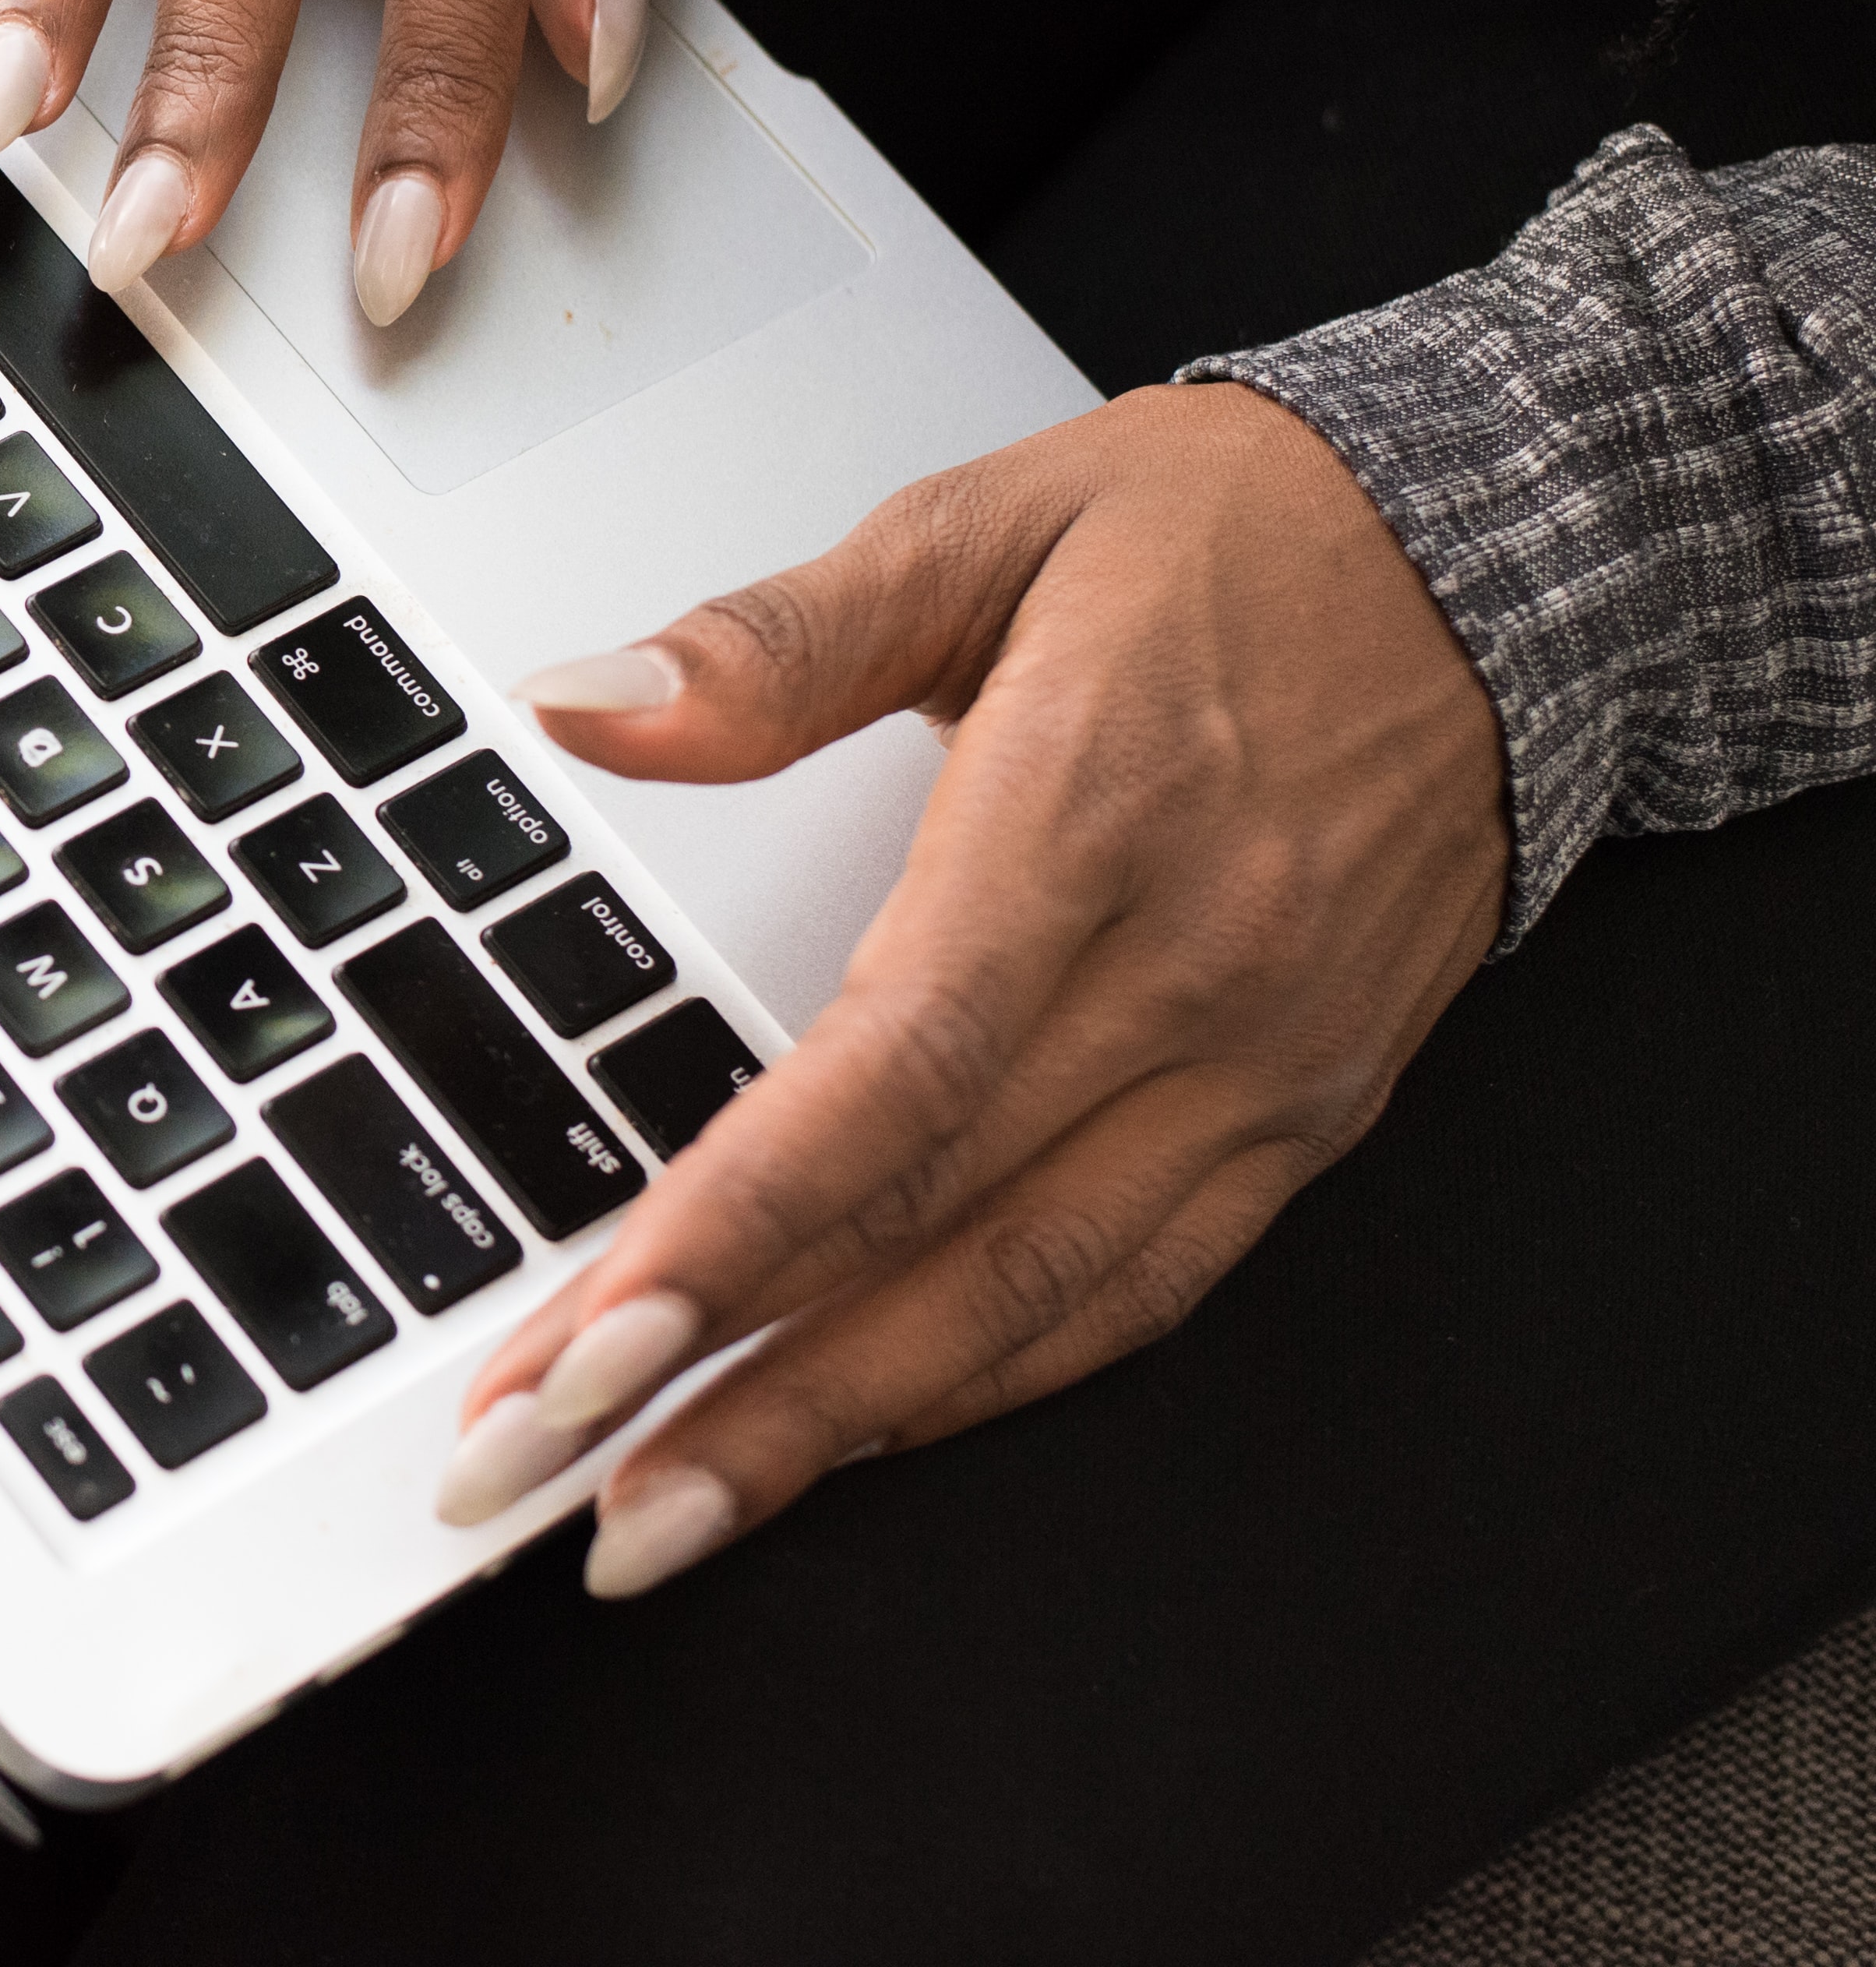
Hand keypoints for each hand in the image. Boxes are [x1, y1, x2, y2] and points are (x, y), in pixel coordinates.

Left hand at [433, 384, 1508, 1594]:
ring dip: (845, 1429)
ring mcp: (1263, 1068)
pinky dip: (992, 1380)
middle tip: (551, 1480)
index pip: (887, 1081)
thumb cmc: (1229, 534)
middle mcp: (1189, 976)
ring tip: (668, 1519)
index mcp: (1085, 823)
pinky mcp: (1312, 1115)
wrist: (1494, 554)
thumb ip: (772, 641)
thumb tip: (587, 701)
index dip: (731, 1231)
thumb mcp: (979, 525)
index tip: (591, 1342)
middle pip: (937, 1229)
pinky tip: (861, 1431)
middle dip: (733, 1382)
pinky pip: (1140, 1289)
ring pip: (1039, 1302)